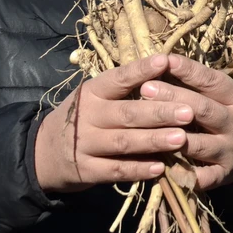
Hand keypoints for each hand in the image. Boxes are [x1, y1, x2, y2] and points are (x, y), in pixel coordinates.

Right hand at [35, 54, 189, 192]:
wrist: (43, 152)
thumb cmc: (84, 116)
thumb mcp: (97, 96)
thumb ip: (125, 87)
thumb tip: (166, 68)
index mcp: (92, 92)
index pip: (118, 78)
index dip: (141, 70)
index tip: (165, 61)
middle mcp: (87, 116)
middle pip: (127, 113)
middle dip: (160, 112)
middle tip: (188, 112)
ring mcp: (84, 145)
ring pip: (123, 143)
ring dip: (154, 141)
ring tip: (181, 138)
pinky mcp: (85, 171)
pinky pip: (115, 170)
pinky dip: (138, 169)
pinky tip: (161, 167)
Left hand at [138, 54, 232, 190]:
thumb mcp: (231, 93)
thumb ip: (204, 85)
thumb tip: (168, 65)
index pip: (212, 81)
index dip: (190, 71)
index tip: (166, 60)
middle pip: (202, 110)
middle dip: (173, 98)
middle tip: (145, 88)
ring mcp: (229, 150)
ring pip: (197, 144)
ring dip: (171, 137)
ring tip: (146, 128)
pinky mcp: (224, 174)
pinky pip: (201, 177)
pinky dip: (182, 174)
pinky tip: (161, 169)